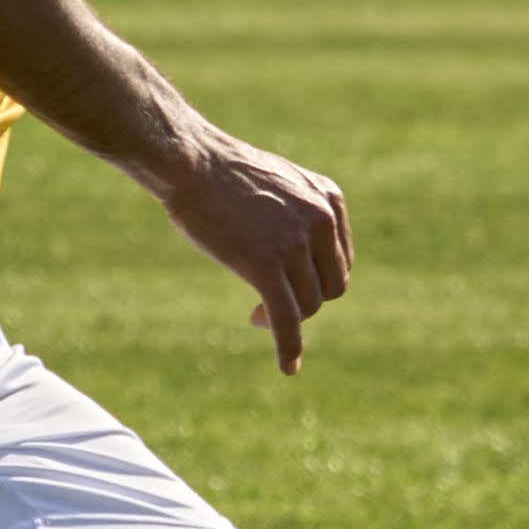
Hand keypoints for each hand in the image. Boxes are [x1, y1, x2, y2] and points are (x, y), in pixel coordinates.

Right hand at [145, 126, 354, 374]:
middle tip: (269, 305)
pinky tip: (287, 367)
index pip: (339, 260)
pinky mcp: (266, 264)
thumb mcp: (276, 183)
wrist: (190, 161)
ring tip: (255, 315)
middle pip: (330, 286)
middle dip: (305, 302)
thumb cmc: (221, 172)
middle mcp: (320, 219)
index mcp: (329, 199)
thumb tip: (301, 252)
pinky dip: (289, 347)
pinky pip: (287, 319)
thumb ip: (298, 213)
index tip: (287, 288)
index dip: (315, 282)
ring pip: (309, 305)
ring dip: (286, 320)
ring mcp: (294, 243)